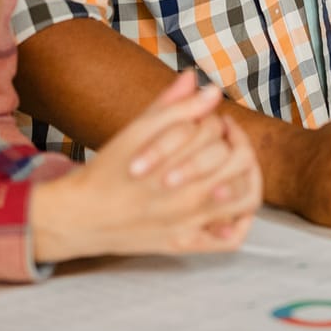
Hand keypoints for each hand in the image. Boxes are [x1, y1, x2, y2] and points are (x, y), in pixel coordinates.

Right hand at [31, 74, 261, 263]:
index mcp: (176, 161)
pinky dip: (241, 223)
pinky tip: (232, 202)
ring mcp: (190, 222)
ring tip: (236, 166)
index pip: (218, 133)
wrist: (81, 215)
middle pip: (239, 161)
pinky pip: (230, 240)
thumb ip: (174, 106)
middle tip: (227, 138)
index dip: (217, 121)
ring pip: (246, 198)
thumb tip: (208, 86)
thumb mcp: (136, 130)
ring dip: (249, 176)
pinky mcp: (186, 244)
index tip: (211, 120)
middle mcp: (188, 194)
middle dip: (237, 142)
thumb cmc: (108, 169)